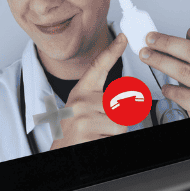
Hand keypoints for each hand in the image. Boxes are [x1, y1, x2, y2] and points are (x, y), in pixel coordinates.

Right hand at [48, 33, 130, 149]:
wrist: (59, 153)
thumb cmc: (74, 132)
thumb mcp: (84, 110)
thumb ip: (103, 100)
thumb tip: (130, 97)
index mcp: (81, 92)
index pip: (98, 67)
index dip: (112, 51)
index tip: (123, 37)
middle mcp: (80, 102)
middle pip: (121, 104)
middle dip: (121, 118)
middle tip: (103, 126)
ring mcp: (82, 118)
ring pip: (121, 123)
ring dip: (116, 133)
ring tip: (98, 133)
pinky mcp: (86, 133)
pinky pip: (115, 136)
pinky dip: (110, 141)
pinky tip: (95, 140)